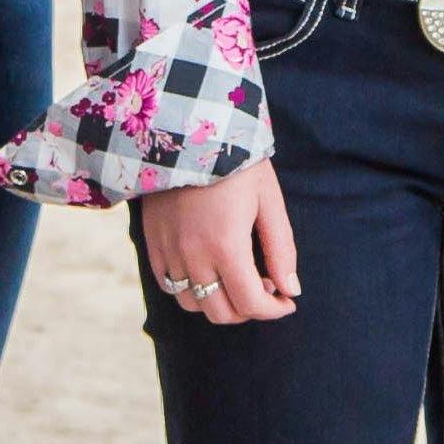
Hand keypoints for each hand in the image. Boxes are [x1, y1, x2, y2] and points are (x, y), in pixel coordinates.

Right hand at [137, 164, 299, 326]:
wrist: (186, 130)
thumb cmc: (236, 163)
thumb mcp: (268, 201)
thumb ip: (281, 250)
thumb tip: (291, 291)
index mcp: (226, 244)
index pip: (251, 303)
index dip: (274, 310)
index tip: (287, 301)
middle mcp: (193, 255)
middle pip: (221, 313)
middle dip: (249, 309)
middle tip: (265, 287)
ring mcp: (168, 251)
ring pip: (192, 304)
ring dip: (219, 302)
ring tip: (235, 278)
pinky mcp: (152, 242)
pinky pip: (168, 285)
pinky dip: (191, 289)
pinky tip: (208, 270)